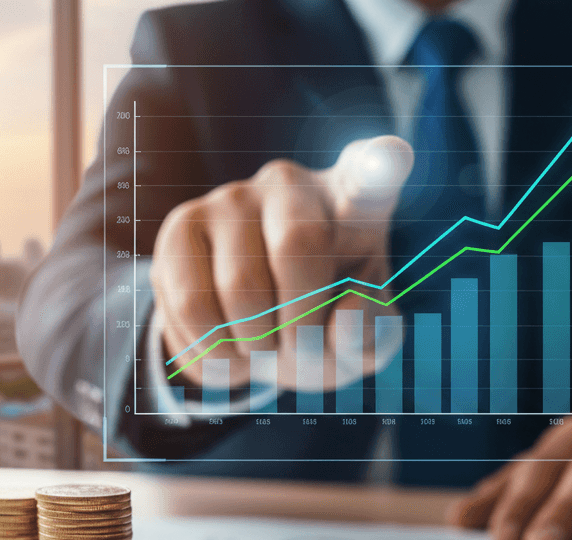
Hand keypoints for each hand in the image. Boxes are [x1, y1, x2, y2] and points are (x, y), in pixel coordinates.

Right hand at [150, 136, 413, 385]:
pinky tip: (227, 346)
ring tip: (262, 346)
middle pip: (298, 244)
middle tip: (302, 347)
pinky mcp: (180, 228)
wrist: (253, 333)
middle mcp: (290, 184)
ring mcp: (229, 199)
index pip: (371, 174)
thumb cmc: (321, 326)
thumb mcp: (359, 343)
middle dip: (301, 323)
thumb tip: (346, 313)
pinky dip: (214, 350)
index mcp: (353, 204)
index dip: (380, 167)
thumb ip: (369, 337)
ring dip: (255, 345)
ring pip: (240, 287)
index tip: (392, 156)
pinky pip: (191, 305)